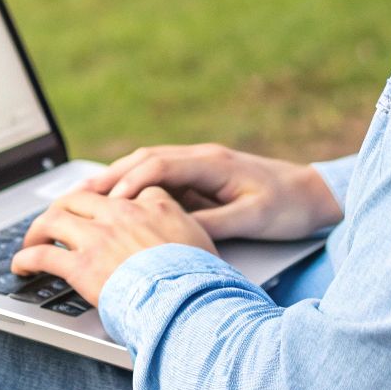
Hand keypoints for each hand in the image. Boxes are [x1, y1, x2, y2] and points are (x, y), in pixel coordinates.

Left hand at [8, 188, 214, 305]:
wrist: (191, 302)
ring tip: (31, 241)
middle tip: (55, 221)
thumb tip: (183, 235)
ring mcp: (99, 237)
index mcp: (154, 205)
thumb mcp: (203, 241)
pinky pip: (42, 254)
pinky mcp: (81, 265)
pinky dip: (25, 259)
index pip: (125, 191)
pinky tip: (21, 266)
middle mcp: (122, 214)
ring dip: (37, 229)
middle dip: (63, 207)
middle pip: (80, 198)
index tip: (100, 211)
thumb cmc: (202, 280)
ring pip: (54, 219)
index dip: (108, 200)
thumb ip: (185, 228)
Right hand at [76, 143, 342, 241]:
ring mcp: (198, 165)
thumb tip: (178, 231)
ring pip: (147, 166)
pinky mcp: (200, 178)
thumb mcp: (253, 218)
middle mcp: (201, 158)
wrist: (313, 193)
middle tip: (77, 195)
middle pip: (143, 159)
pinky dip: (134, 187)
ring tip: (85, 197)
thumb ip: (215, 223)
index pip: (158, 165)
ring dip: (116, 179)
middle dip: (109, 176)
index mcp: (212, 162)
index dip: (129, 182)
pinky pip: (158, 178)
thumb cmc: (288, 205)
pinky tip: (117, 203)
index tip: (107, 202)